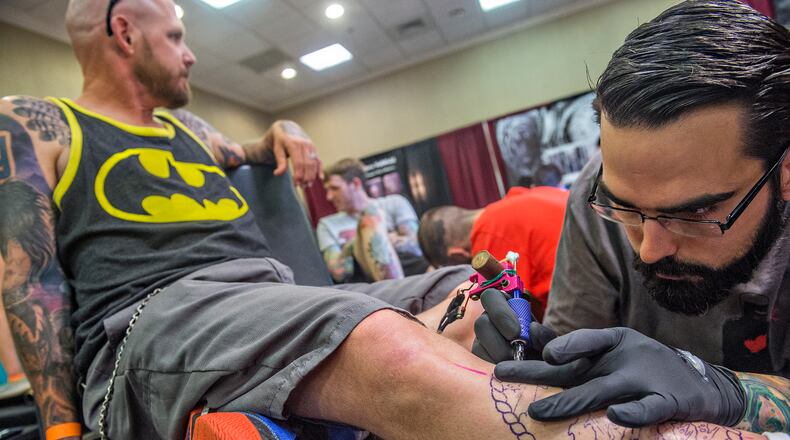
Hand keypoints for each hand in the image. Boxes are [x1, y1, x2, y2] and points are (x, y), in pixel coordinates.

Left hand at [270, 120, 321, 185]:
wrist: (287, 129)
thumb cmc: (280, 141)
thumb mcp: (277, 150)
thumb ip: (279, 162)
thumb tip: (277, 174)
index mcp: (294, 144)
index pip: (298, 163)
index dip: (298, 175)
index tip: (296, 184)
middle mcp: (304, 144)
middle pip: (308, 164)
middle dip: (306, 177)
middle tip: (303, 187)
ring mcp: (311, 146)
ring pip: (314, 163)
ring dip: (312, 175)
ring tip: (308, 185)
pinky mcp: (314, 148)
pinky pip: (319, 160)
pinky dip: (320, 169)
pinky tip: (320, 177)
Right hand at [472, 288, 556, 361]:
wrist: (541, 369)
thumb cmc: (544, 350)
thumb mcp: (549, 343)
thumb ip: (545, 335)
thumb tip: (532, 328)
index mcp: (505, 304)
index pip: (490, 297)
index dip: (500, 313)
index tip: (516, 332)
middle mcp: (489, 318)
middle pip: (481, 323)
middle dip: (499, 342)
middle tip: (516, 354)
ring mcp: (481, 337)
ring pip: (478, 345)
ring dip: (499, 357)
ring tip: (516, 363)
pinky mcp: (478, 354)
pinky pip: (479, 360)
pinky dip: (495, 366)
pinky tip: (509, 370)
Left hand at [495, 327, 745, 426]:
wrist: (704, 385)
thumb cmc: (649, 367)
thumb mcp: (619, 352)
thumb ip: (584, 351)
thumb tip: (541, 347)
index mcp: (615, 343)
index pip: (582, 340)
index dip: (558, 344)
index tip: (536, 352)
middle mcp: (625, 359)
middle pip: (577, 368)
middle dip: (539, 374)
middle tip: (502, 376)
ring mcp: (644, 380)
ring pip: (602, 391)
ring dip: (569, 400)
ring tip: (539, 410)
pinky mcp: (666, 402)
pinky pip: (646, 408)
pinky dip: (632, 412)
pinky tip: (615, 415)